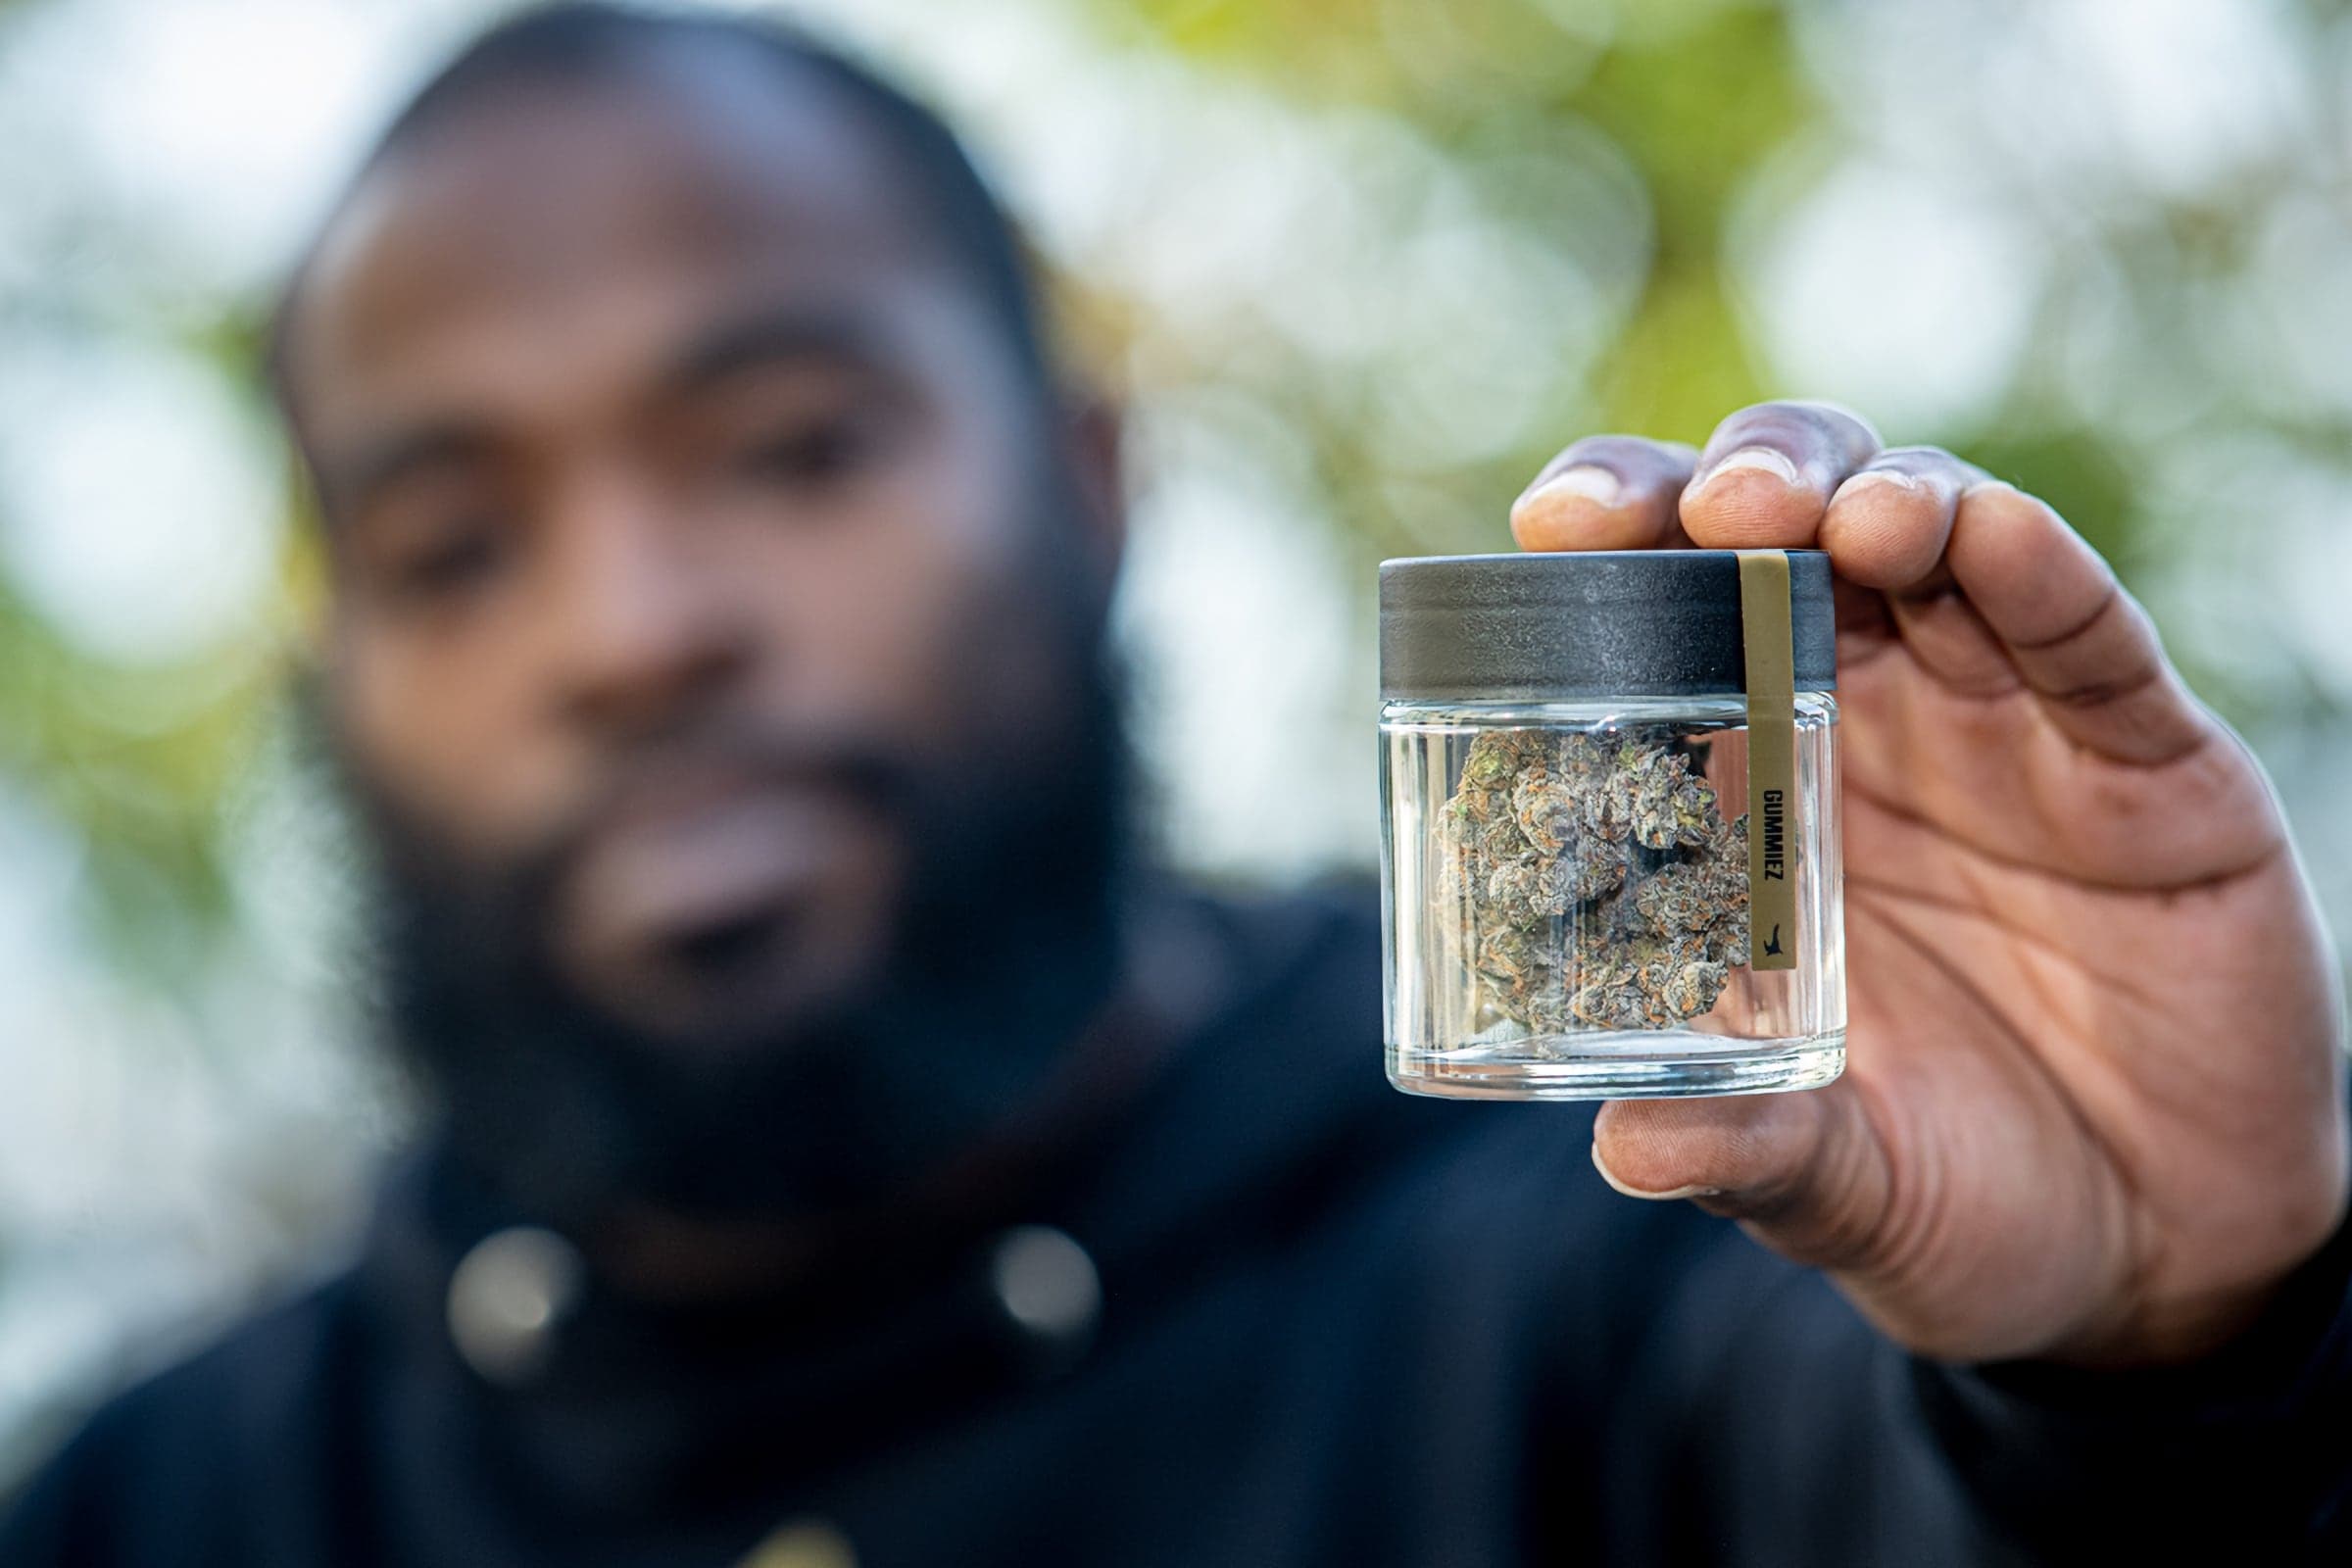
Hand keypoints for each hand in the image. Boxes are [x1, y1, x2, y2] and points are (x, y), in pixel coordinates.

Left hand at [1513, 401, 2348, 1366]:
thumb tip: (1632, 1151)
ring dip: (1874, 497)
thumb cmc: (1961, 1193)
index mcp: (1745, 797)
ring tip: (1832, 519)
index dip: (1611, 550)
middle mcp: (1861, 728)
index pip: (1657, 625)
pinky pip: (2086, 633)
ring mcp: (2000, 726)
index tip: (1551, 526)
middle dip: (1732, 486)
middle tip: (1698, 512)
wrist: (2161, 1253)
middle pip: (1782, 537)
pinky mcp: (2142, 756)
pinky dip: (2037, 571)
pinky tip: (1991, 532)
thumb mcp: (1838, 1184)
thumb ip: (1749, 1155)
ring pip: (1933, 541)